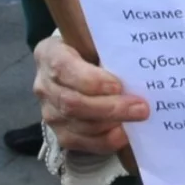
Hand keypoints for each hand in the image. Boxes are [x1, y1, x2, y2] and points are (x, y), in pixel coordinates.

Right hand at [34, 36, 148, 155]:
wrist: (78, 70)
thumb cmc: (90, 51)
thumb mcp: (93, 41)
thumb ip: (107, 47)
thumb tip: (134, 61)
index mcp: (49, 54)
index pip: (63, 68)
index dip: (91, 80)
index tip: (118, 85)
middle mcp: (44, 86)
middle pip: (73, 103)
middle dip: (110, 107)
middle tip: (140, 107)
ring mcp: (50, 113)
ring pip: (80, 125)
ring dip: (112, 123)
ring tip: (137, 117)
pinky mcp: (61, 134)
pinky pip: (84, 143)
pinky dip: (107, 140)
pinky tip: (126, 133)